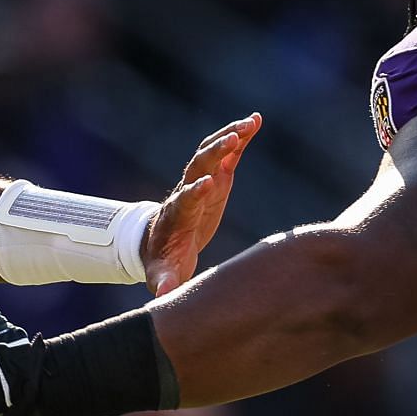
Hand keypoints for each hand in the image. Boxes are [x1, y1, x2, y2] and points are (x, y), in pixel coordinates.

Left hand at [141, 113, 260, 293]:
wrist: (160, 242)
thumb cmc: (163, 259)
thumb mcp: (162, 273)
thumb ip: (163, 281)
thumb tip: (163, 294)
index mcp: (177, 215)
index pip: (185, 200)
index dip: (195, 193)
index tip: (207, 185)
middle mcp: (188, 191)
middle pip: (198, 168)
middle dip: (213, 154)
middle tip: (231, 140)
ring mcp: (202, 181)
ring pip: (212, 153)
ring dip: (229, 136)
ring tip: (250, 123)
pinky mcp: (216, 178)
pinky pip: (228, 154)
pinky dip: (240, 137)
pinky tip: (256, 121)